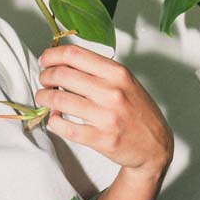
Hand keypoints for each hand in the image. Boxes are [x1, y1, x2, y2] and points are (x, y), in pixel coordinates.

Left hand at [36, 44, 173, 179]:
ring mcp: (106, 116)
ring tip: (44, 99)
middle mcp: (112, 92)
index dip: (52, 55)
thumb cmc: (137, 111)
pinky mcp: (100, 138)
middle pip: (61, 75)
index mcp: (117, 73)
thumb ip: (98, 70)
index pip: (74, 54)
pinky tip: (55, 118)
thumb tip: (62, 61)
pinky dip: (53, 121)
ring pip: (58, 100)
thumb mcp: (125, 82)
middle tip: (44, 81)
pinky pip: (63, 126)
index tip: (45, 60)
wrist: (156, 145)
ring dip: (43, 98)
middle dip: (45, 77)